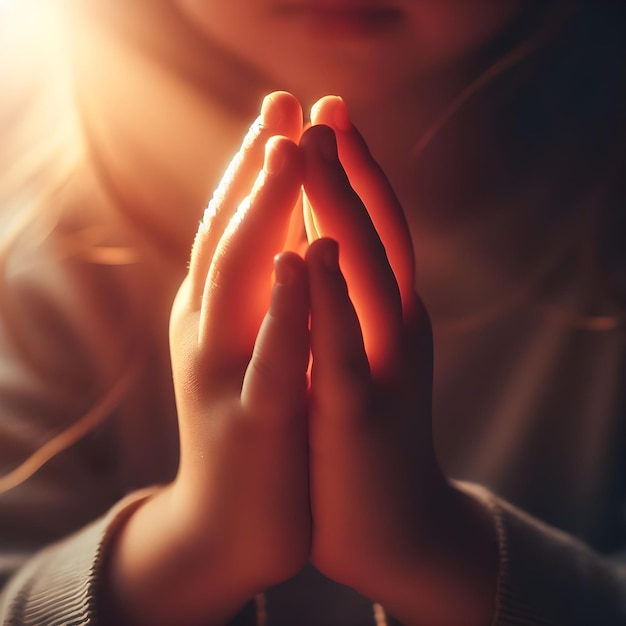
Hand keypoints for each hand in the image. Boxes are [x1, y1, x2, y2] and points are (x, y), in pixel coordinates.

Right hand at [107, 92, 310, 625]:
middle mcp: (207, 331)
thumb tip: (280, 231)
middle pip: (229, 234)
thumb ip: (255, 294)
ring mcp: (222, 374)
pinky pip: (270, 356)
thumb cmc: (253, 421)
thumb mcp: (246, 347)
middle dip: (258, 169)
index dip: (254, 163)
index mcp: (214, 312)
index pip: (233, 223)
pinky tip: (294, 257)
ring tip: (288, 151)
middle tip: (282, 103)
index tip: (284, 106)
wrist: (233, 522)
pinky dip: (283, 306)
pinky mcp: (253, 422)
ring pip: (237, 282)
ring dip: (262, 213)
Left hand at [301, 97, 496, 624]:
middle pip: (374, 233)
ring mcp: (382, 370)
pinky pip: (339, 349)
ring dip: (340, 208)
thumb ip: (350, 306)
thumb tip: (321, 247)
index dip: (353, 167)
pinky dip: (327, 299)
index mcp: (387, 314)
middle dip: (347, 166)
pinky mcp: (357, 417)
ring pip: (366, 276)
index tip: (325, 112)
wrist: (390, 526)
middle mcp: (396, 329)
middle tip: (324, 104)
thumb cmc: (361, 432)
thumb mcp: (362, 356)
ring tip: (317, 146)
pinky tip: (310, 253)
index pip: (372, 227)